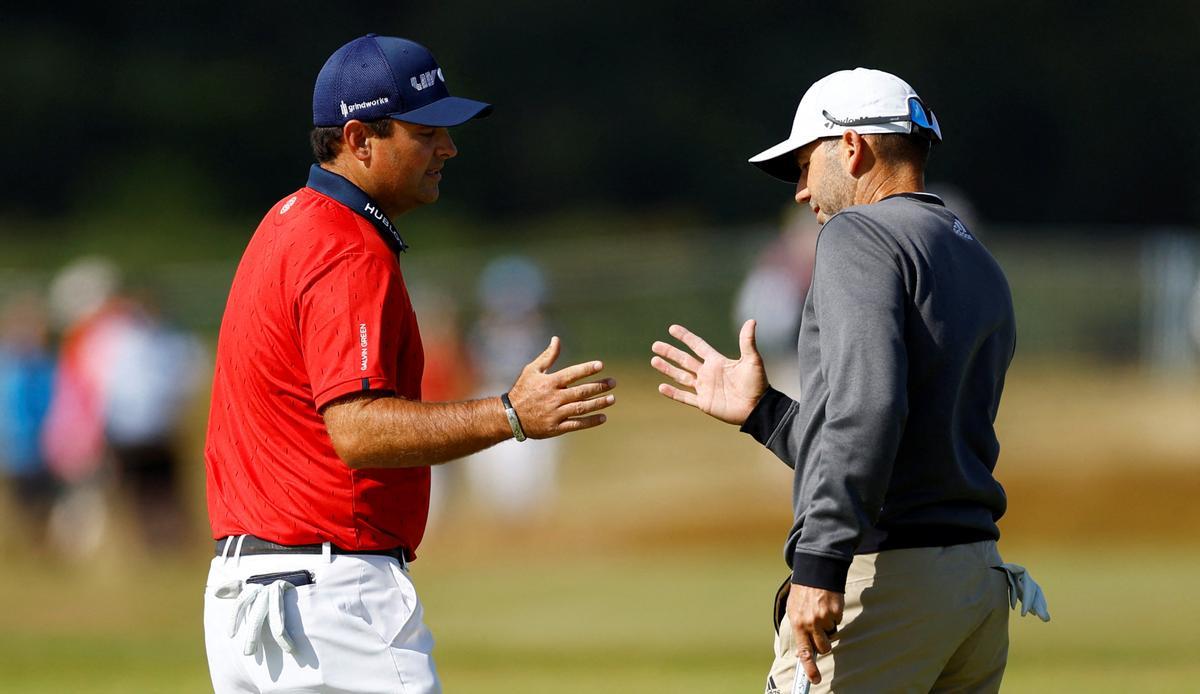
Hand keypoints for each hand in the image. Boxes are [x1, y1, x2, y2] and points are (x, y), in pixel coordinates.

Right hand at [506, 336, 615, 437]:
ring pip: (581, 408)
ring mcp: (556, 413)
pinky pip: (577, 424)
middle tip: (613, 383)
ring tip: (612, 398)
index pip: (571, 374)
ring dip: (598, 403)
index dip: (586, 369)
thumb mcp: (532, 370)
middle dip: (598, 387)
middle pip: (581, 392)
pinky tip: (603, 417)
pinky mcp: (556, 428)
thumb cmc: (523, 390)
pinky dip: (590, 421)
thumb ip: (548, 356)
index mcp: (549, 383)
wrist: (511, 417)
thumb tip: (557, 339)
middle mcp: (554, 398)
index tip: (600, 365)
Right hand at [650, 320, 766, 424]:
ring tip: (654, 361)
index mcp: (716, 362)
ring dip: (667, 369)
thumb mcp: (752, 360)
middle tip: (655, 345)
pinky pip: (685, 397)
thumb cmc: (757, 383)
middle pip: (684, 360)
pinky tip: (661, 387)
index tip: (672, 329)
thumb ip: (747, 341)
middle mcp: (708, 373)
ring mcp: (704, 388)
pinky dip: (673, 393)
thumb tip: (751, 320)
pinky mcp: (704, 403)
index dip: (685, 337)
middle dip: (670, 352)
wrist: (757, 407)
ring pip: (681, 377)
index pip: (697, 346)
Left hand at [787, 584, 843, 684]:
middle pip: (823, 648)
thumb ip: (799, 629)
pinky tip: (828, 604)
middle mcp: (811, 623)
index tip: (815, 679)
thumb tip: (802, 651)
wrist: (815, 572)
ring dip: (828, 627)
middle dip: (824, 644)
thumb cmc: (802, 593)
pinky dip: (834, 615)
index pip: (804, 651)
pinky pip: (838, 621)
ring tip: (821, 610)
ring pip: (831, 634)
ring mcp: (824, 618)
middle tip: (821, 632)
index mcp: (798, 623)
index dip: (810, 668)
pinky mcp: (836, 611)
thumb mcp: (793, 610)